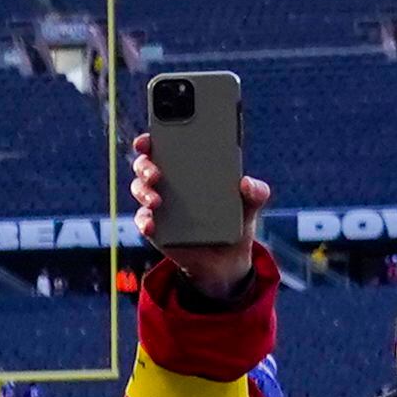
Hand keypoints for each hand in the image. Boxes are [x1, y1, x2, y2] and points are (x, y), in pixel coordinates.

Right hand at [130, 134, 271, 302]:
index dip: (155, 137)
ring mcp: (160, 204)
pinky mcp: (156, 228)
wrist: (227, 260)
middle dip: (145, 165)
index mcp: (192, 167)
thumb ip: (256, 191)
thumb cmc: (236, 221)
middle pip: (146, 164)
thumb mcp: (251, 204)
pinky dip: (144, 221)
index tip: (150, 136)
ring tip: (156, 200)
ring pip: (140, 189)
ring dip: (144, 192)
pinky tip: (152, 224)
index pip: (168, 144)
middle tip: (156, 172)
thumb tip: (245, 183)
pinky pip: (143, 220)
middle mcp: (171, 182)